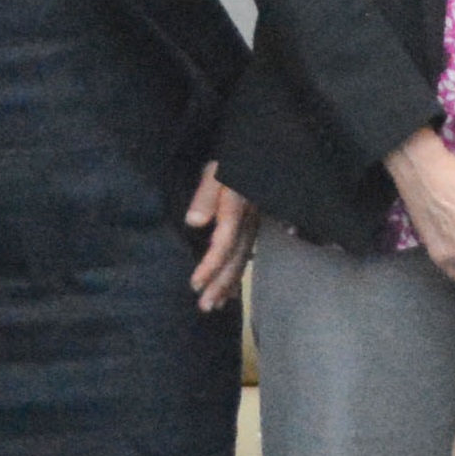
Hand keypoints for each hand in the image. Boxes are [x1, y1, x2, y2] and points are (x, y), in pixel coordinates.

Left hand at [185, 161, 256, 312]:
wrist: (260, 147)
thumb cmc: (231, 157)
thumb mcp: (215, 170)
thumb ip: (206, 195)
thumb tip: (194, 222)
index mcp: (237, 208)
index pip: (224, 243)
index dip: (210, 265)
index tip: (195, 285)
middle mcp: (249, 219)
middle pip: (236, 257)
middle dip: (221, 284)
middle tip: (206, 307)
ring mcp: (255, 222)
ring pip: (244, 257)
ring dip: (230, 283)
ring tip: (217, 304)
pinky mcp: (256, 222)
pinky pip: (248, 251)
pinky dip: (239, 270)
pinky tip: (233, 287)